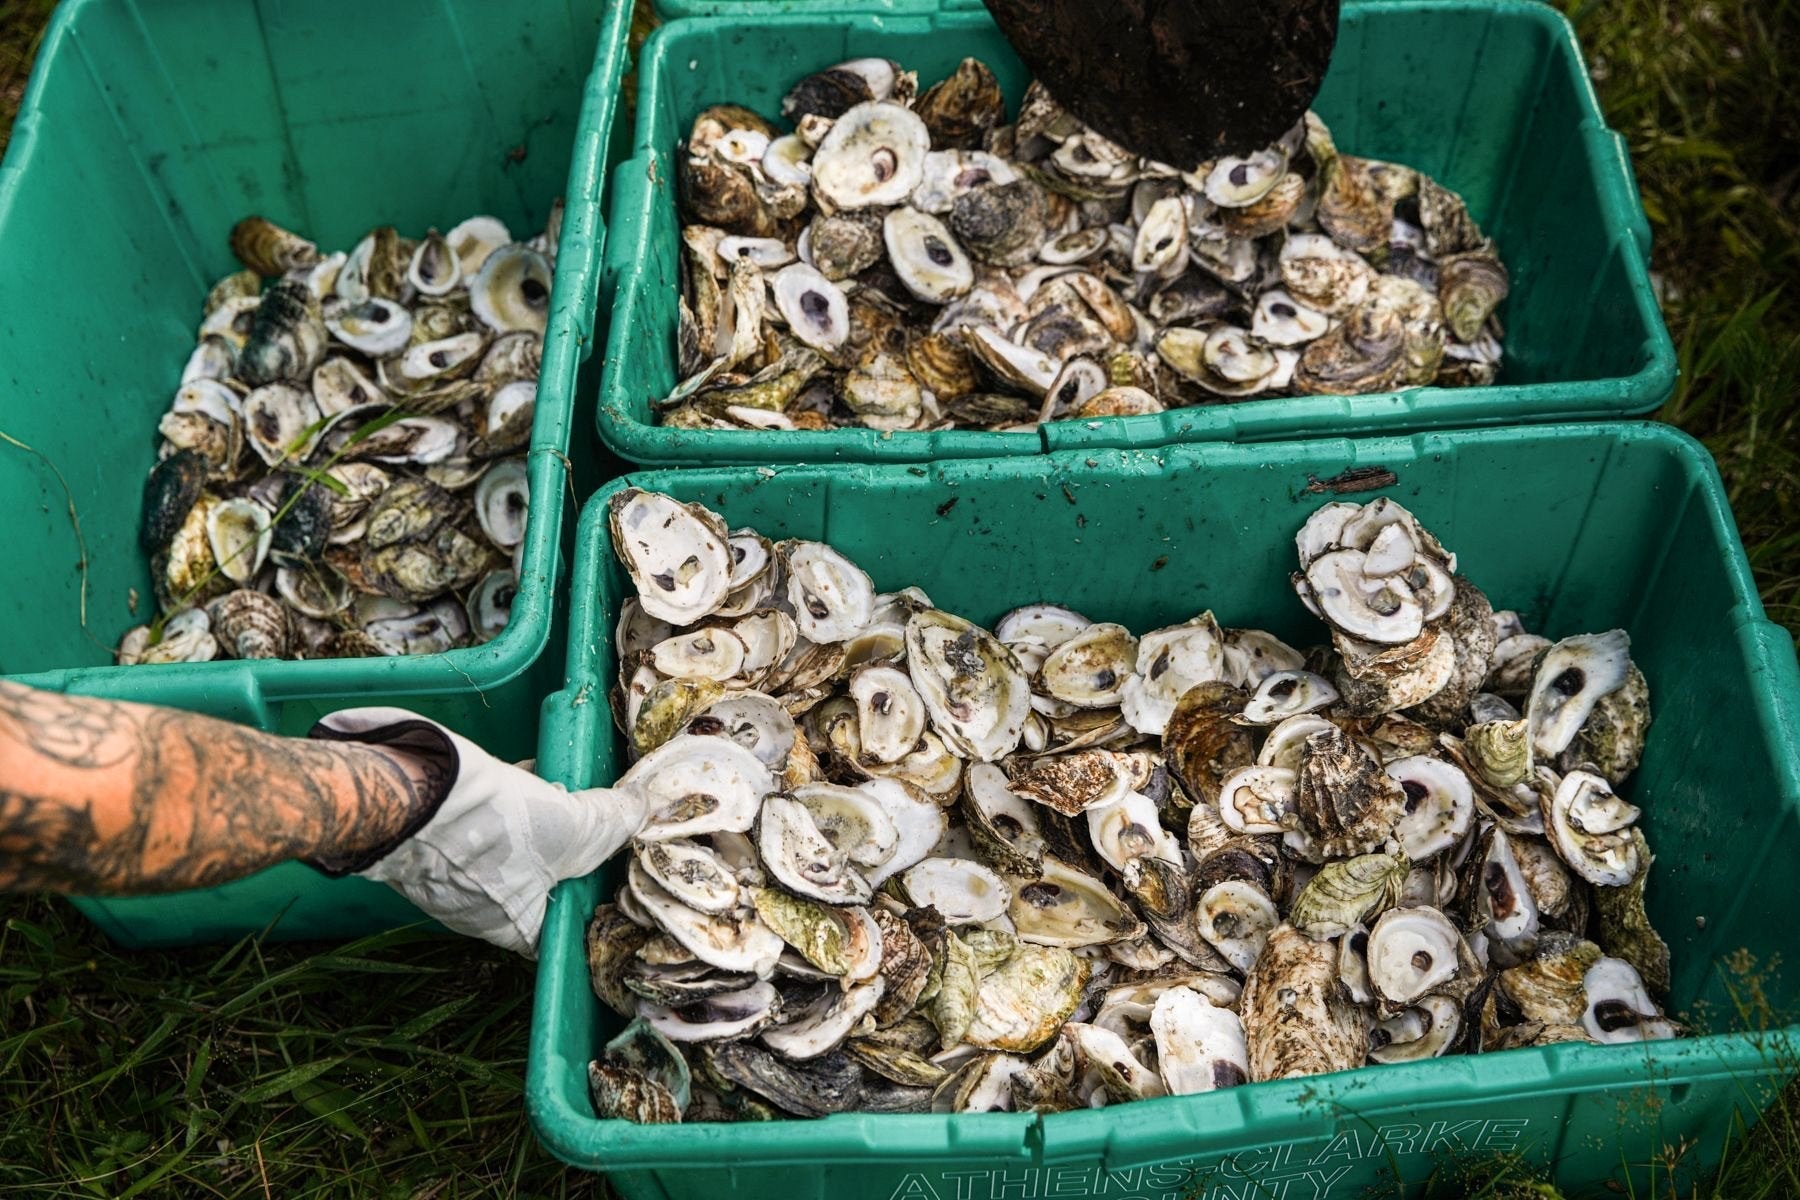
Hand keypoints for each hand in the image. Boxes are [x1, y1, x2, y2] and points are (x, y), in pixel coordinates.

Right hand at [311, 708, 648, 957]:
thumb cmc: (495, 829)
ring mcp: (457, 872)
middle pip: (545, 880)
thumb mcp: (574, 827)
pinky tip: (530, 772)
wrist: (409, 792)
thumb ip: (611, 822)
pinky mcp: (439, 834)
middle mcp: (484, 908)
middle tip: (600, 817)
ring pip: (518, 847)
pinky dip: (512, 800)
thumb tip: (644, 808)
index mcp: (516, 927)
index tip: (618, 868)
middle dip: (572, 846)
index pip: (564, 929)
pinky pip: (488, 822)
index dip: (592, 899)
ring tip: (567, 787)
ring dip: (543, 817)